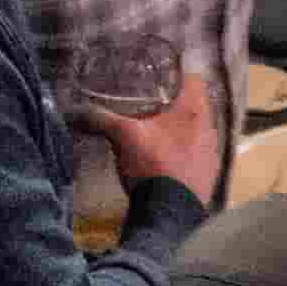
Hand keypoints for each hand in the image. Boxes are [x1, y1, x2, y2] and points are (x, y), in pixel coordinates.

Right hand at [99, 68, 227, 207]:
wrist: (170, 211)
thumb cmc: (152, 164)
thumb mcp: (123, 137)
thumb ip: (101, 119)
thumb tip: (74, 111)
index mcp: (193, 109)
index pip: (194, 77)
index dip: (178, 74)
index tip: (161, 77)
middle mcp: (209, 125)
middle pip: (196, 104)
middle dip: (176, 104)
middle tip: (155, 105)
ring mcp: (212, 151)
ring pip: (198, 129)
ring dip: (183, 129)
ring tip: (161, 133)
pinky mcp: (210, 173)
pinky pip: (199, 153)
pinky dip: (186, 152)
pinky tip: (169, 159)